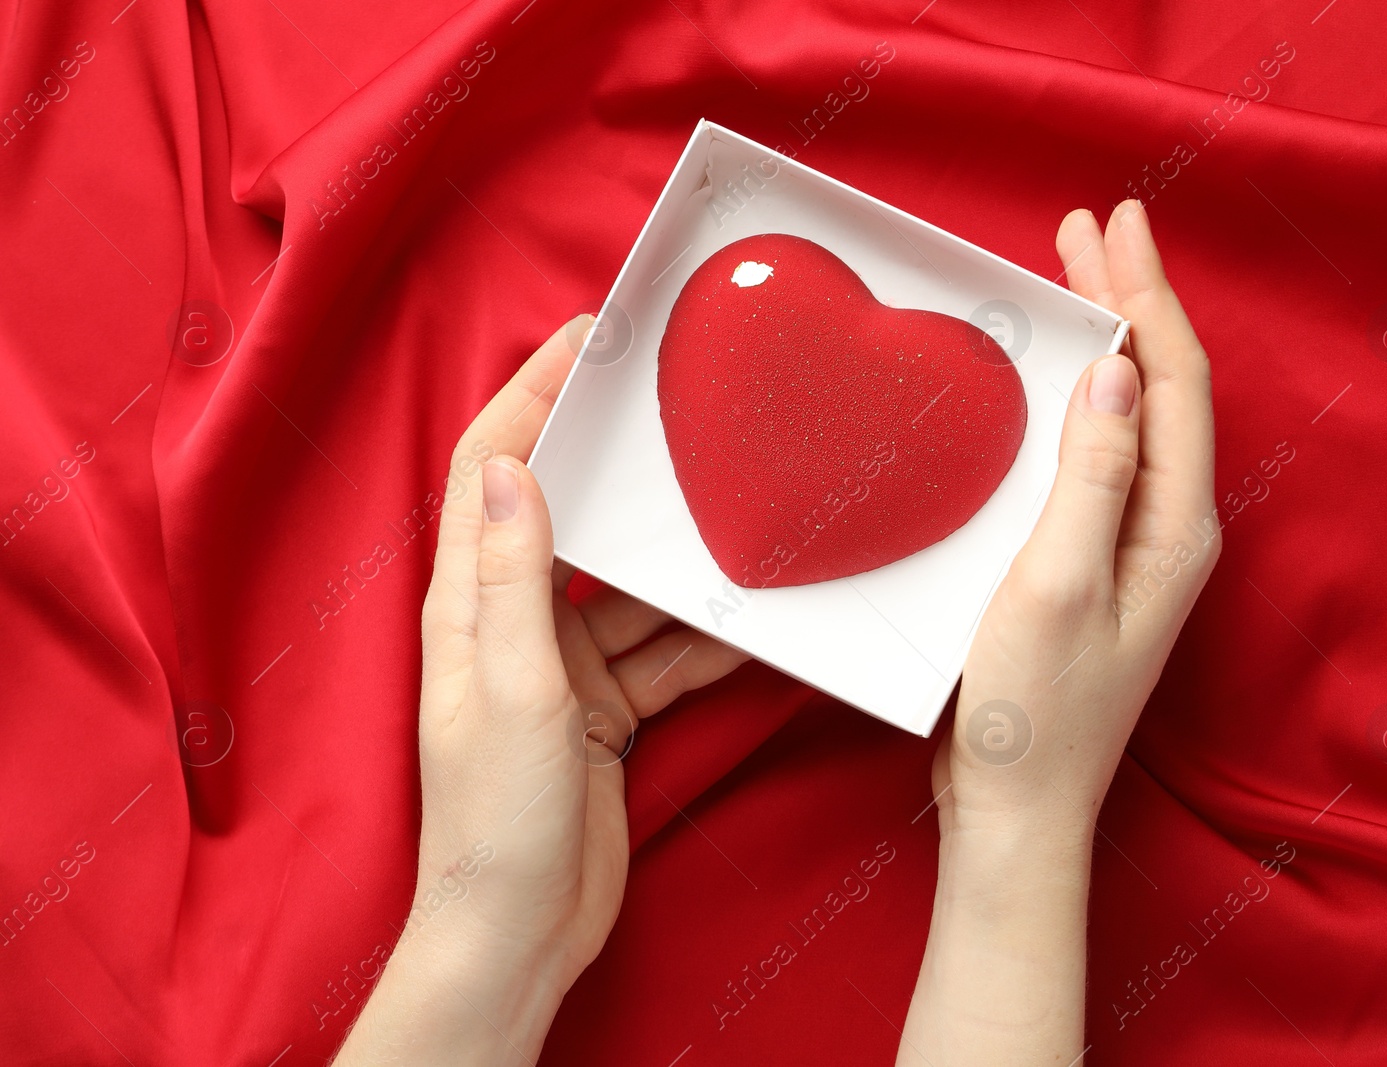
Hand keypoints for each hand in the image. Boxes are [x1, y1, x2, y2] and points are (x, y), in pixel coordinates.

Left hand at [335, 318, 749, 1065]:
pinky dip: (706, 638)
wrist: (518, 933)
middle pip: (568, 514)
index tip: (586, 339)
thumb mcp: (511, 690)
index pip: (491, 470)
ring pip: (630, 589)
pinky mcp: (602, 711)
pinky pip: (662, 652)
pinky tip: (756, 622)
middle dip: (617, 461)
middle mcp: (511, 622)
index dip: (530, 395)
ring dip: (681, 562)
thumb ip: (513, 579)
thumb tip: (516, 466)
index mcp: (468, 604)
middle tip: (676, 405)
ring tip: (739, 514)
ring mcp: (560, 667)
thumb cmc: (493, 821)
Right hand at [902, 200, 1217, 1064]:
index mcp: (1175, 525)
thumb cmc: (1032, 708)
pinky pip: (1098, 452)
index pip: (1174, 382)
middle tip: (1088, 226)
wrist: (1017, 807)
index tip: (1114, 223)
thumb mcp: (1058, 582)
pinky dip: (1078, 396)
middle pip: (1161, 387)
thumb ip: (1094, 474)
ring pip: (1131, 415)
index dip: (1147, 295)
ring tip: (1073, 277)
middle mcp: (1168, 527)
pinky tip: (1050, 380)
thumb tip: (1118, 370)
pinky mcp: (1091, 561)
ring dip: (1105, 339)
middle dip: (1129, 300)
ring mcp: (1131, 545)